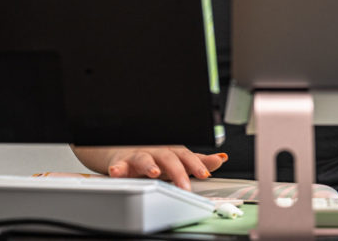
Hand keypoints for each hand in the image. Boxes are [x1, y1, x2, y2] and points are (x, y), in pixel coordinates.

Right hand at [70, 145, 227, 190]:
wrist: (126, 151)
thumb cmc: (156, 157)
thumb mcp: (179, 160)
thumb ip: (198, 161)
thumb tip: (221, 159)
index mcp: (172, 151)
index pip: (186, 156)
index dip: (196, 164)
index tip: (204, 174)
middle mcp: (156, 151)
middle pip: (168, 158)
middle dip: (177, 171)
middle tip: (184, 186)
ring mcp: (139, 155)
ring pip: (144, 158)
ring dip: (149, 165)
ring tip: (154, 173)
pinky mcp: (122, 162)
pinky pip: (119, 165)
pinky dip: (118, 169)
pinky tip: (117, 172)